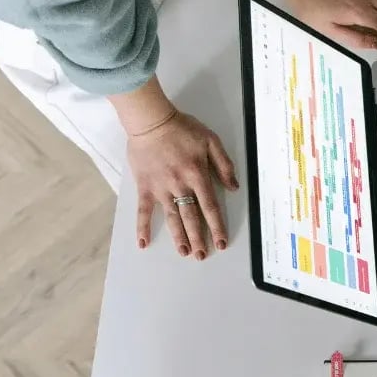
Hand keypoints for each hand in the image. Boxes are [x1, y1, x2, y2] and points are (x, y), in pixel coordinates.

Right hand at [128, 111, 236, 258]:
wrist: (151, 120)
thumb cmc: (182, 129)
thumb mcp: (211, 141)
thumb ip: (224, 164)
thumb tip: (233, 188)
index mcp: (198, 176)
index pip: (211, 208)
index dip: (217, 227)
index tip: (221, 243)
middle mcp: (180, 186)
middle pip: (192, 218)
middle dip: (199, 238)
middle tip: (203, 255)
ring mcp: (161, 188)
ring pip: (172, 218)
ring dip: (178, 237)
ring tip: (184, 252)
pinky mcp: (144, 186)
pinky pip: (143, 211)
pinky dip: (142, 227)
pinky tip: (143, 243)